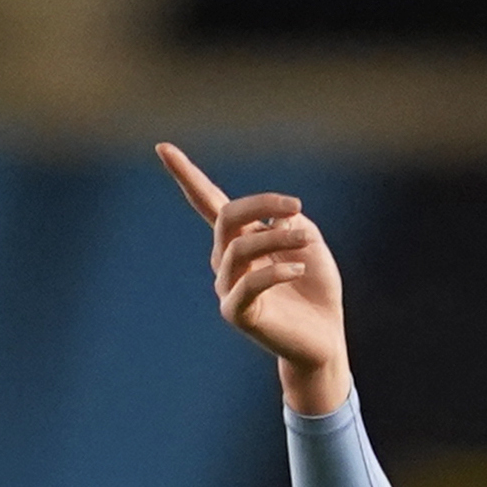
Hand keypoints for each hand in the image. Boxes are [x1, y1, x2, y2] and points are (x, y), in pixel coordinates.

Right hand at [158, 142, 349, 415]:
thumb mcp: (311, 241)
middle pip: (228, 216)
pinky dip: (276, 272)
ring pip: (241, 247)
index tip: (162, 147)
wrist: (324, 339)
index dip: (186, 175)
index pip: (207, 202)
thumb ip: (291, 222)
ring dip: (278, 238)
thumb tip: (274, 217)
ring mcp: (227, 287)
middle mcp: (226, 261)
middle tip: (298, 206)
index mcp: (240, 239)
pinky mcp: (237, 313)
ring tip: (307, 242)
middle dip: (262, 204)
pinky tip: (299, 270)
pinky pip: (249, 283)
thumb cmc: (316, 289)